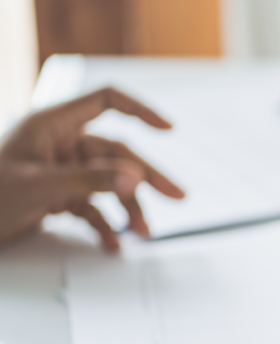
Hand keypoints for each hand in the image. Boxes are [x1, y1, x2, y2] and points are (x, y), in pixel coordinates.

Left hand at [0, 87, 184, 250]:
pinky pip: (92, 206)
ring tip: (142, 234)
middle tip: (177, 196)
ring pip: (109, 183)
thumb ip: (90, 181)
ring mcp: (59, 169)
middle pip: (118, 152)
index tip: (169, 129)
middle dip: (147, 177)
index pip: (106, 100)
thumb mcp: (38, 188)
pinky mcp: (56, 194)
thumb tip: (136, 177)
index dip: (140, 110)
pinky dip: (105, 225)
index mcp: (51, 124)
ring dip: (128, 209)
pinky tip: (113, 243)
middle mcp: (59, 143)